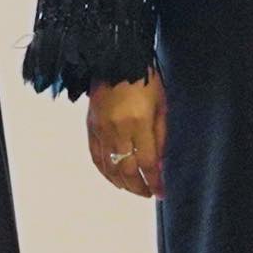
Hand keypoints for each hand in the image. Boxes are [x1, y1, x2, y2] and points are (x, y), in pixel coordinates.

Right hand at [86, 77, 166, 198]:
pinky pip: (95, 156)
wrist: (115, 59)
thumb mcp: (162, 106)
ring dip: (123, 183)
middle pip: (127, 170)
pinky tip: (113, 177)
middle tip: (148, 194)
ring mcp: (101, 129)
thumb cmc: (145, 80)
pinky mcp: (91, 126)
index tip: (161, 193)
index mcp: (139, 124)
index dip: (155, 182)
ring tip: (133, 189)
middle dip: (139, 187)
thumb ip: (161, 137)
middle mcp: (118, 130)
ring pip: (109, 167)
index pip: (147, 163)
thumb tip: (158, 164)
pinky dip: (104, 171)